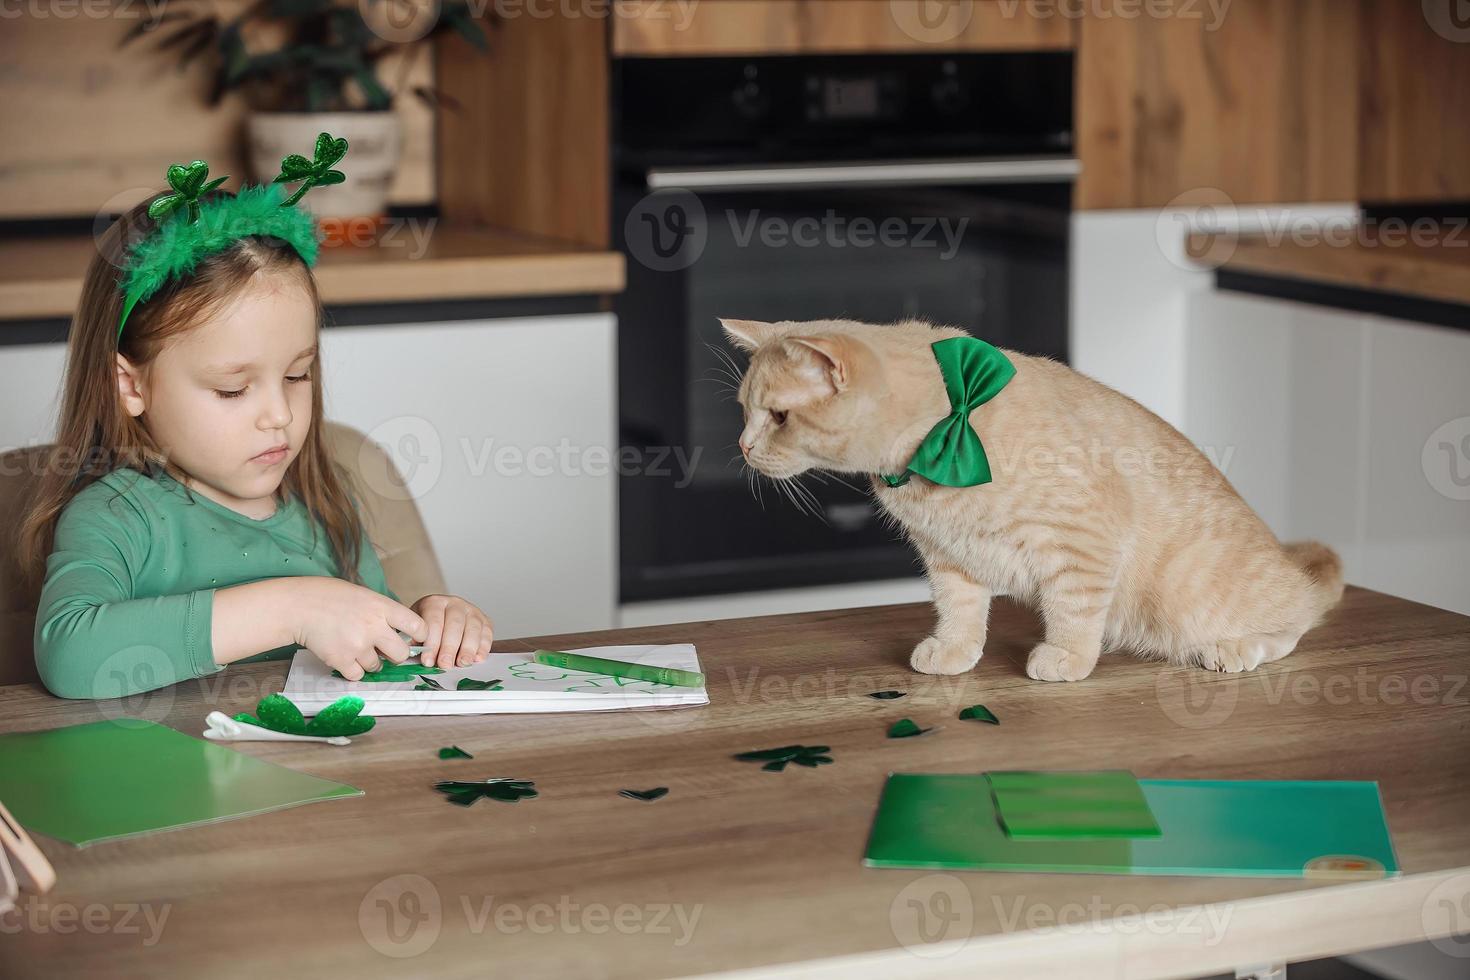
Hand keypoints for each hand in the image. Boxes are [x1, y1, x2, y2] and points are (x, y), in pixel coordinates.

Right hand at [290, 579, 427, 680]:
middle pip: (401, 654)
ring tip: (355, 646)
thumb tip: (400, 633)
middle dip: (394, 654)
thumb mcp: (364, 595)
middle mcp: (373, 627)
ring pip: (377, 666)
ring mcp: (358, 645)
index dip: (419, 635)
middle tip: (384, 649)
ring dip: (370, 661)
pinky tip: (344, 655)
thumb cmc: (330, 597)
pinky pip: (357, 675)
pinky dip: (352, 669)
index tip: (415, 639)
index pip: (417, 626)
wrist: (299, 606)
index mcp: (382, 607)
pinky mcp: (341, 660)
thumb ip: (383, 613)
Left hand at [412, 594, 493, 668]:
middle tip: (444, 664)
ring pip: (472, 628)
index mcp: (434, 603)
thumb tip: (411, 655)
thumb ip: (414, 641)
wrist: (442, 618)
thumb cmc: (427, 627)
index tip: (427, 661)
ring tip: (462, 663)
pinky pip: (487, 633)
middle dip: (449, 647)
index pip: (434, 621)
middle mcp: (454, 603)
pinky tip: (477, 659)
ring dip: (467, 648)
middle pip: (454, 624)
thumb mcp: (415, 630)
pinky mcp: (484, 620)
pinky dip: (483, 647)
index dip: (431, 642)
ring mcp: (471, 610)